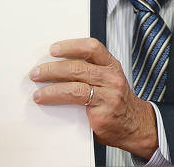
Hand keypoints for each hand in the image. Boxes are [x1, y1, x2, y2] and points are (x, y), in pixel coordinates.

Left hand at [30, 38, 157, 158]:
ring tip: (38, 90)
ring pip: (75, 85)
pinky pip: (75, 103)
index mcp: (111, 66)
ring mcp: (108, 95)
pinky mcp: (102, 112)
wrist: (136, 126)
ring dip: (52, 86)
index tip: (53, 49)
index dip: (71, 46)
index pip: (92, 47)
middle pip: (78, 66)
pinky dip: (58, 99)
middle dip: (53, 68)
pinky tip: (47, 100)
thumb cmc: (118, 103)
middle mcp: (111, 78)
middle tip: (37, 72)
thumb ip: (89, 73)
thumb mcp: (109, 81)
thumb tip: (55, 69)